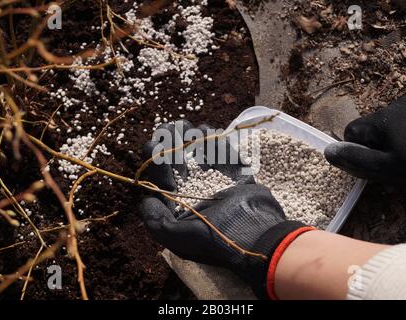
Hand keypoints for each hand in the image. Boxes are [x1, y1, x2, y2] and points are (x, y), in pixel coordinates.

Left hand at [140, 120, 310, 297]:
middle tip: (169, 128)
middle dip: (171, 143)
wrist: (259, 237)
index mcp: (180, 207)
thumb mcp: (180, 238)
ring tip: (188, 127)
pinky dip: (215, 140)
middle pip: (178, 163)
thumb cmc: (217, 239)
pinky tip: (208, 131)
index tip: (153, 145)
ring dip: (191, 138)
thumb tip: (146, 200)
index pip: (162, 180)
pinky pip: (223, 153)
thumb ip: (157, 222)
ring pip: (199, 154)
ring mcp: (216, 182)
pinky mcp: (236, 174)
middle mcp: (196, 193)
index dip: (155, 161)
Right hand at [324, 95, 405, 182]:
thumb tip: (328, 152)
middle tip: (400, 165)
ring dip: (400, 139)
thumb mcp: (390, 168)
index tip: (374, 165)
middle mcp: (397, 105)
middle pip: (373, 127)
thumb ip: (357, 160)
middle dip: (379, 145)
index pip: (351, 132)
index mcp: (381, 120)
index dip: (356, 151)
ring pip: (395, 124)